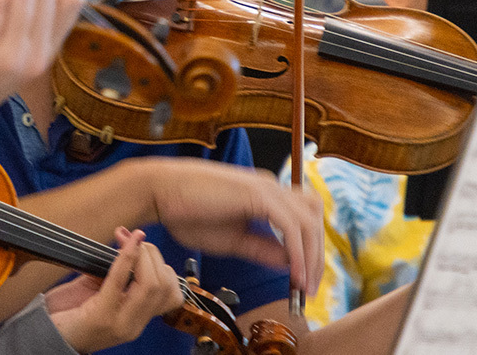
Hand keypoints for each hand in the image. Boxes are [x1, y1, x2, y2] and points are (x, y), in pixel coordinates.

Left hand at [45, 229, 183, 352]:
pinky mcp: (101, 316)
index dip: (161, 263)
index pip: (170, 294)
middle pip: (163, 287)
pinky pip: (119, 281)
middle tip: (135, 240)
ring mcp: (120, 324)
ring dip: (142, 255)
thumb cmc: (70, 313)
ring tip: (127, 241)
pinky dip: (125, 257)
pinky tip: (124, 241)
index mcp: (137, 319)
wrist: (47, 336)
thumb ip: (116, 274)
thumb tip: (127, 244)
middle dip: (152, 255)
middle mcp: (134, 325)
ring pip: (150, 285)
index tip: (142, 242)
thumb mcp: (99, 292)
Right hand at [141, 159, 323, 295]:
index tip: (303, 282)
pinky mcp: (257, 194)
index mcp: (264, 194)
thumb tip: (290, 263)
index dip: (309, 250)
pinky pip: (291, 227)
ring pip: (309, 222)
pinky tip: (294, 276)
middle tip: (309, 288)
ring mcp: (265, 187)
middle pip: (314, 219)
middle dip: (317, 256)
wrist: (159, 191)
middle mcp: (270, 186)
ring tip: (304, 286)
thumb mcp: (232, 239)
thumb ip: (262, 248)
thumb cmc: (187, 212)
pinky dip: (298, 254)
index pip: (303, 218)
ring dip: (312, 256)